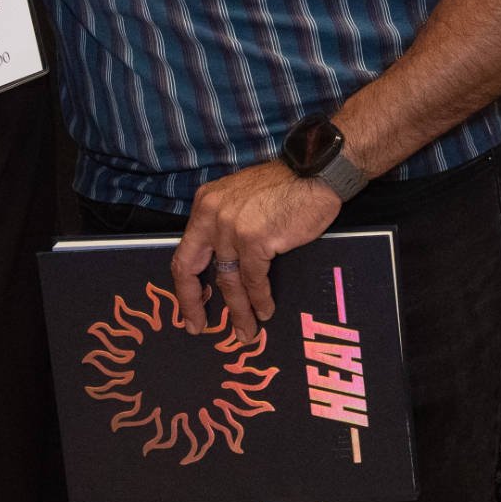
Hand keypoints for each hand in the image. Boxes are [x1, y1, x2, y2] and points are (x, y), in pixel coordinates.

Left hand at [171, 160, 341, 340]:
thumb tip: (224, 266)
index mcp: (206, 204)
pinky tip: (266, 310)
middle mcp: (212, 214)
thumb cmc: (285, 187)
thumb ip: (225, 225)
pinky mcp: (255, 239)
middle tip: (199, 328)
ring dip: (238, 310)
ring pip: (228, 280)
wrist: (315, 171)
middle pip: (190, 268)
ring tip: (247, 331)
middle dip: (193, 304)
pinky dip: (261, 299)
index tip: (190, 310)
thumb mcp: (241, 199)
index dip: (185, 287)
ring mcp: (232, 227)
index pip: (185, 253)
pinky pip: (254, 279)